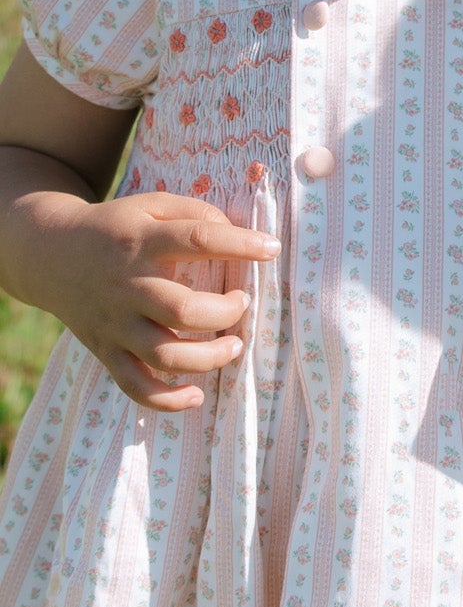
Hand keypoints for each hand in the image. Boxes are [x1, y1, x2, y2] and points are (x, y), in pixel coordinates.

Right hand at [29, 191, 280, 411]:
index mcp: (141, 242)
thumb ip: (195, 213)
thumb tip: (238, 235)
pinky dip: (167, 401)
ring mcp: (115, 323)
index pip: (197, 240)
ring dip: (209, 358)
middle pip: (182, 310)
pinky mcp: (105, 351)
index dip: (240, 244)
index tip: (271, 249)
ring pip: (164, 355)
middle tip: (242, 303)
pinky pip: (136, 387)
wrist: (47, 253)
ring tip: (233, 346)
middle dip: (225, 313)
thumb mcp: (150, 206)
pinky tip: (196, 395)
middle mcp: (127, 286)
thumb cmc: (115, 229)